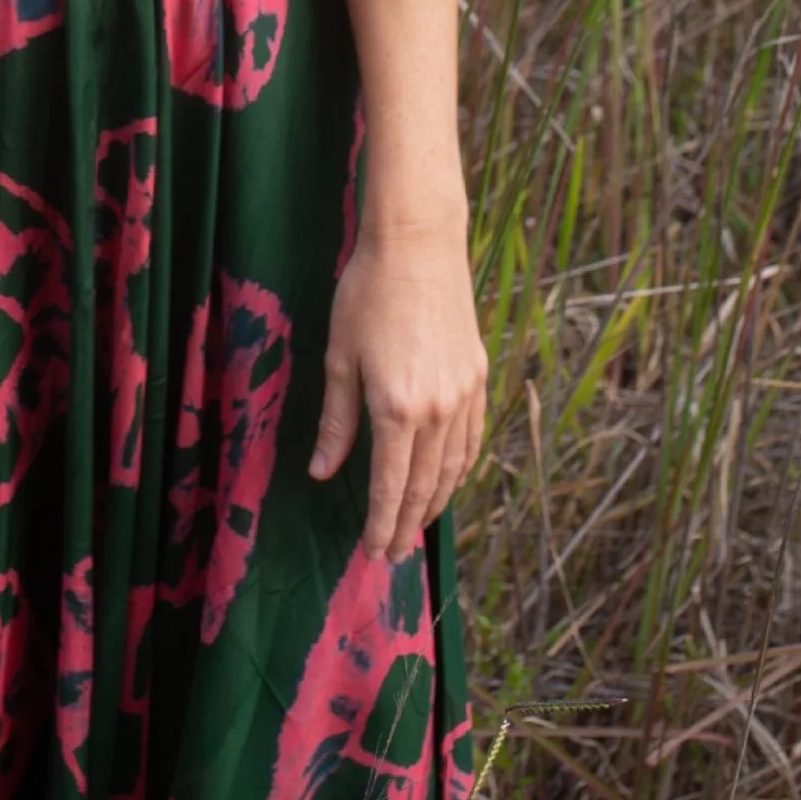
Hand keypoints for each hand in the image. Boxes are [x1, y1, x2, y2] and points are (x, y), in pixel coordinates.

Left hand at [310, 213, 487, 558]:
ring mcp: (463, 393)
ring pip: (453, 467)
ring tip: (418, 526)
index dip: (382, 524)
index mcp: (397, 408)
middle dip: (408, 525)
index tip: (374, 552)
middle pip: (425, 486)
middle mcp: (438, 410)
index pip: (391, 486)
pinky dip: (460, 467)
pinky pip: (471, 438)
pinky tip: (448, 478)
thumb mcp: (339, 358)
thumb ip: (337, 421)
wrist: (417, 245)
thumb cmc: (366, 294)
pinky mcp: (477, 375)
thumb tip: (324, 472)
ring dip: (436, 502)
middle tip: (395, 554)